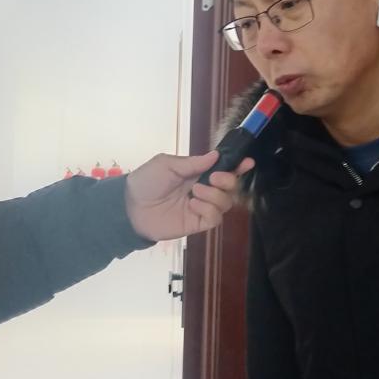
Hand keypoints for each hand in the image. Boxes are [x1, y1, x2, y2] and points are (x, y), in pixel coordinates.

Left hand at [124, 150, 253, 240]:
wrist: (130, 207)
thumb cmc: (146, 181)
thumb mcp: (167, 165)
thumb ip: (193, 163)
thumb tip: (215, 155)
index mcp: (197, 173)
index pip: (223, 169)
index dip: (237, 166)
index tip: (247, 162)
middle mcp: (203, 189)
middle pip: (230, 187)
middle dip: (228, 181)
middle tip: (213, 178)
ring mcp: (201, 207)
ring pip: (225, 203)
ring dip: (214, 196)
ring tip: (194, 193)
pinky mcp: (197, 223)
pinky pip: (214, 218)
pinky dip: (208, 209)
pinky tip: (193, 205)